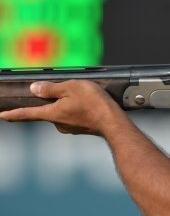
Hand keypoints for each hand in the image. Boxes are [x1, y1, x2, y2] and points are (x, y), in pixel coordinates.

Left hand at [0, 80, 130, 135]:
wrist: (113, 122)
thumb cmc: (94, 104)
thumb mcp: (71, 87)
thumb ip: (51, 88)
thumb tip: (34, 89)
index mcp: (52, 113)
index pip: (27, 114)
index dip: (12, 114)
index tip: (2, 115)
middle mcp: (58, 123)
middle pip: (48, 110)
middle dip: (53, 102)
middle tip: (68, 92)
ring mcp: (70, 128)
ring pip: (62, 113)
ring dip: (67, 105)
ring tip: (84, 97)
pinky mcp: (80, 128)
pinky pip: (73, 117)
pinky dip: (78, 110)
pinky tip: (89, 105)